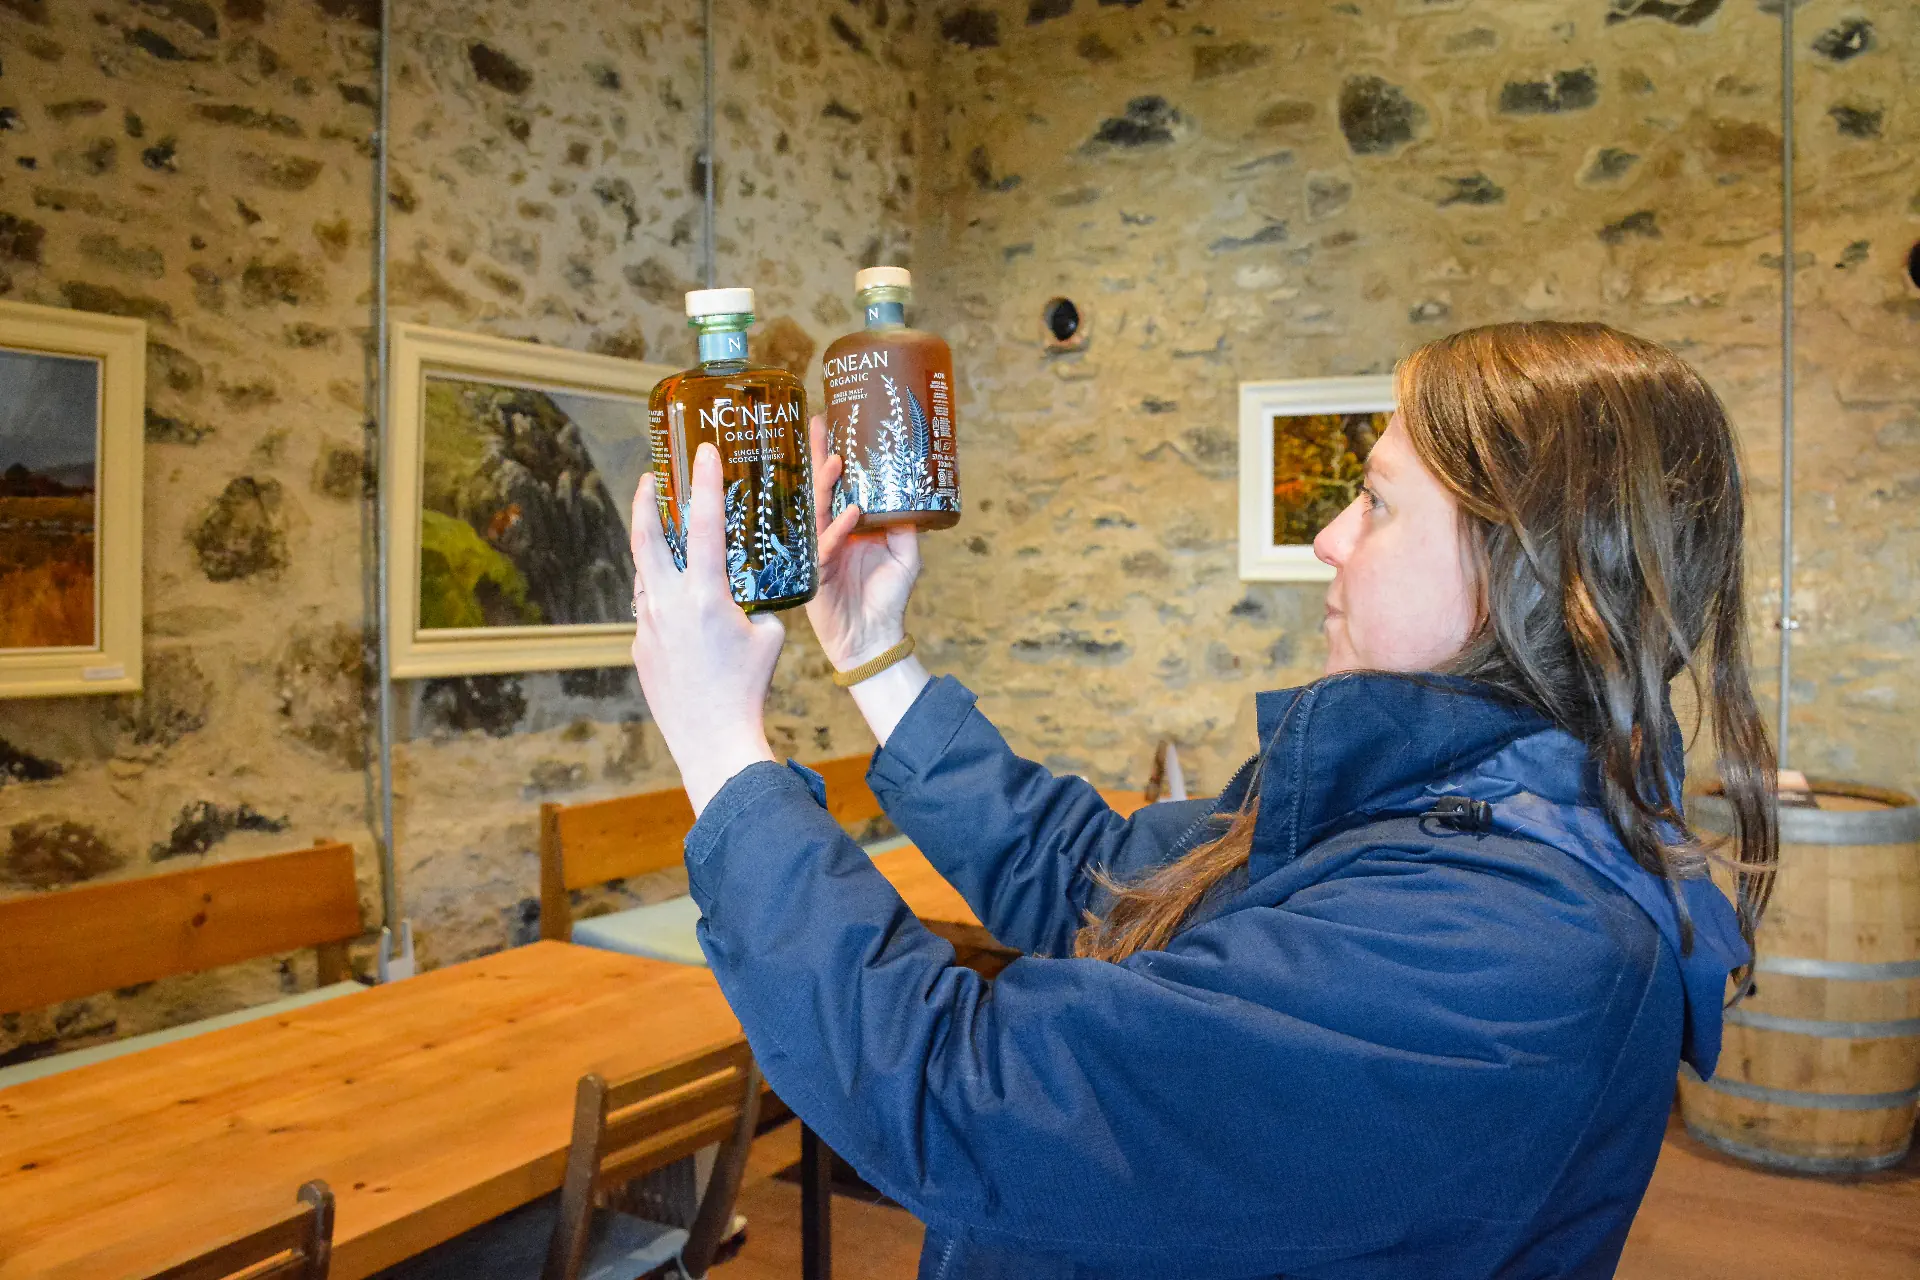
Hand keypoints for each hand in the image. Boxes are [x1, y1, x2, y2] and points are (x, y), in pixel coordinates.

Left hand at [629, 444, 781, 815]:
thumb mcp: (769, 637)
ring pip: (644, 575)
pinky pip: (649, 611)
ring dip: (652, 552)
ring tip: (663, 538)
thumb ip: (757, 607)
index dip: (704, 483)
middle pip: (646, 538)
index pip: (706, 524)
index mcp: (705, 594)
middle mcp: (668, 603)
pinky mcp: (641, 648)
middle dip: (646, 502)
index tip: (703, 452)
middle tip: (650, 479)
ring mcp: (648, 626)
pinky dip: (662, 599)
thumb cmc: (748, 688)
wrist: (713, 738)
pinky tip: (678, 606)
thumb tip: (749, 599)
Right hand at [805, 415, 921, 669]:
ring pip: (818, 510)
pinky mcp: (816, 572)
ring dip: (825, 485)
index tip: (833, 425)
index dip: (833, 456)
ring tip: (834, 460)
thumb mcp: (906, 556)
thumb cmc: (887, 598)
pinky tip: (850, 511)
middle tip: (818, 425)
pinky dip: (839, 528)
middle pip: (821, 488)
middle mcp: (830, 532)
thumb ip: (906, 527)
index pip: (838, 484)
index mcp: (847, 525)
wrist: (873, 638)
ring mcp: (819, 550)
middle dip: (819, 457)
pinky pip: (827, 545)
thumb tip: (912, 495)